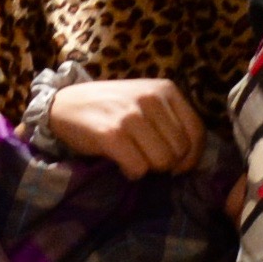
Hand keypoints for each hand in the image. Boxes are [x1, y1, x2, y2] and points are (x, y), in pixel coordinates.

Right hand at [44, 76, 203, 173]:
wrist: (65, 103)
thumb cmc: (112, 106)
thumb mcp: (146, 101)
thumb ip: (171, 120)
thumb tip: (189, 161)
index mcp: (166, 89)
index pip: (197, 132)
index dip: (191, 157)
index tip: (178, 166)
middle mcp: (151, 99)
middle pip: (179, 151)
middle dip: (166, 163)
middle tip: (146, 157)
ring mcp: (131, 116)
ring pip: (161, 162)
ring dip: (148, 168)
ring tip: (133, 158)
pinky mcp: (112, 134)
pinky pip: (138, 169)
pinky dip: (131, 173)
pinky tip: (121, 164)